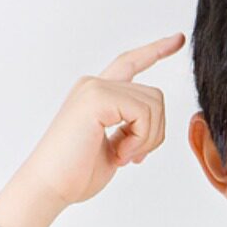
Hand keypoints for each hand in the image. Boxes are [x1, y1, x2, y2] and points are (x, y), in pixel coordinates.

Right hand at [20, 32, 185, 209]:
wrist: (48, 187)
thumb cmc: (75, 174)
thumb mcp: (114, 146)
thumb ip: (131, 128)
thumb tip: (154, 124)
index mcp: (96, 94)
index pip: (131, 62)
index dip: (155, 50)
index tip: (178, 39)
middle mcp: (94, 84)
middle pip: (155, 96)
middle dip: (155, 133)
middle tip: (132, 158)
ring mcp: (94, 88)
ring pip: (154, 105)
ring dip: (147, 139)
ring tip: (122, 156)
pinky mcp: (96, 98)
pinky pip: (143, 113)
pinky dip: (140, 139)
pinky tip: (120, 154)